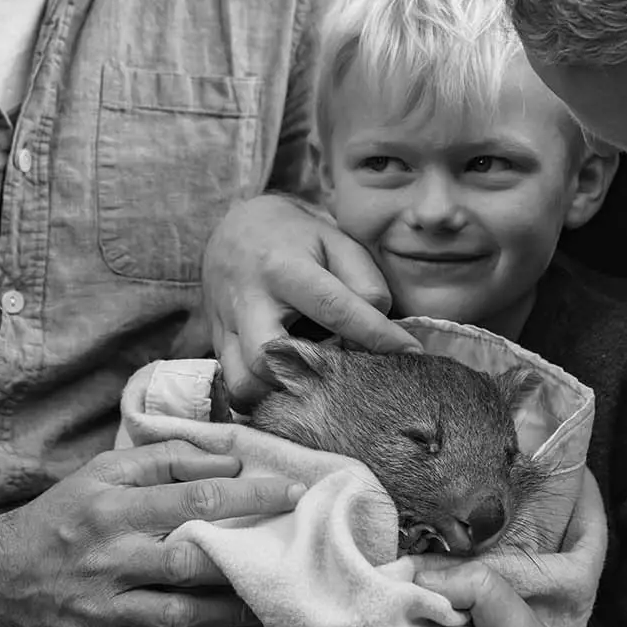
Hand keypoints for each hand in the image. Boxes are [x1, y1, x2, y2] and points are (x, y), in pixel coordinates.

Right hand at [0, 440, 301, 626]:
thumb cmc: (61, 518)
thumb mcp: (101, 473)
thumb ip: (165, 460)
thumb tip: (229, 462)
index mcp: (112, 510)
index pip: (196, 498)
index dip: (252, 494)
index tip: (292, 493)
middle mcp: (109, 561)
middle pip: (192, 564)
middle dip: (247, 561)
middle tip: (290, 557)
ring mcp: (105, 612)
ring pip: (183, 618)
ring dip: (232, 612)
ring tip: (269, 600)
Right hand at [200, 194, 417, 402]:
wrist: (236, 228)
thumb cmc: (297, 238)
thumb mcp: (337, 241)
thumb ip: (364, 281)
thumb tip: (379, 328)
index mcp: (283, 268)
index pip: (333, 308)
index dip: (375, 335)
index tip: (409, 352)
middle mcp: (248, 299)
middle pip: (266, 356)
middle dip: (308, 376)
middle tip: (343, 378)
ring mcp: (226, 325)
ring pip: (243, 381)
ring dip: (281, 395)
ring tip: (314, 387)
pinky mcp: (217, 343)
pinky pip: (233, 387)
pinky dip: (261, 398)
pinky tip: (288, 390)